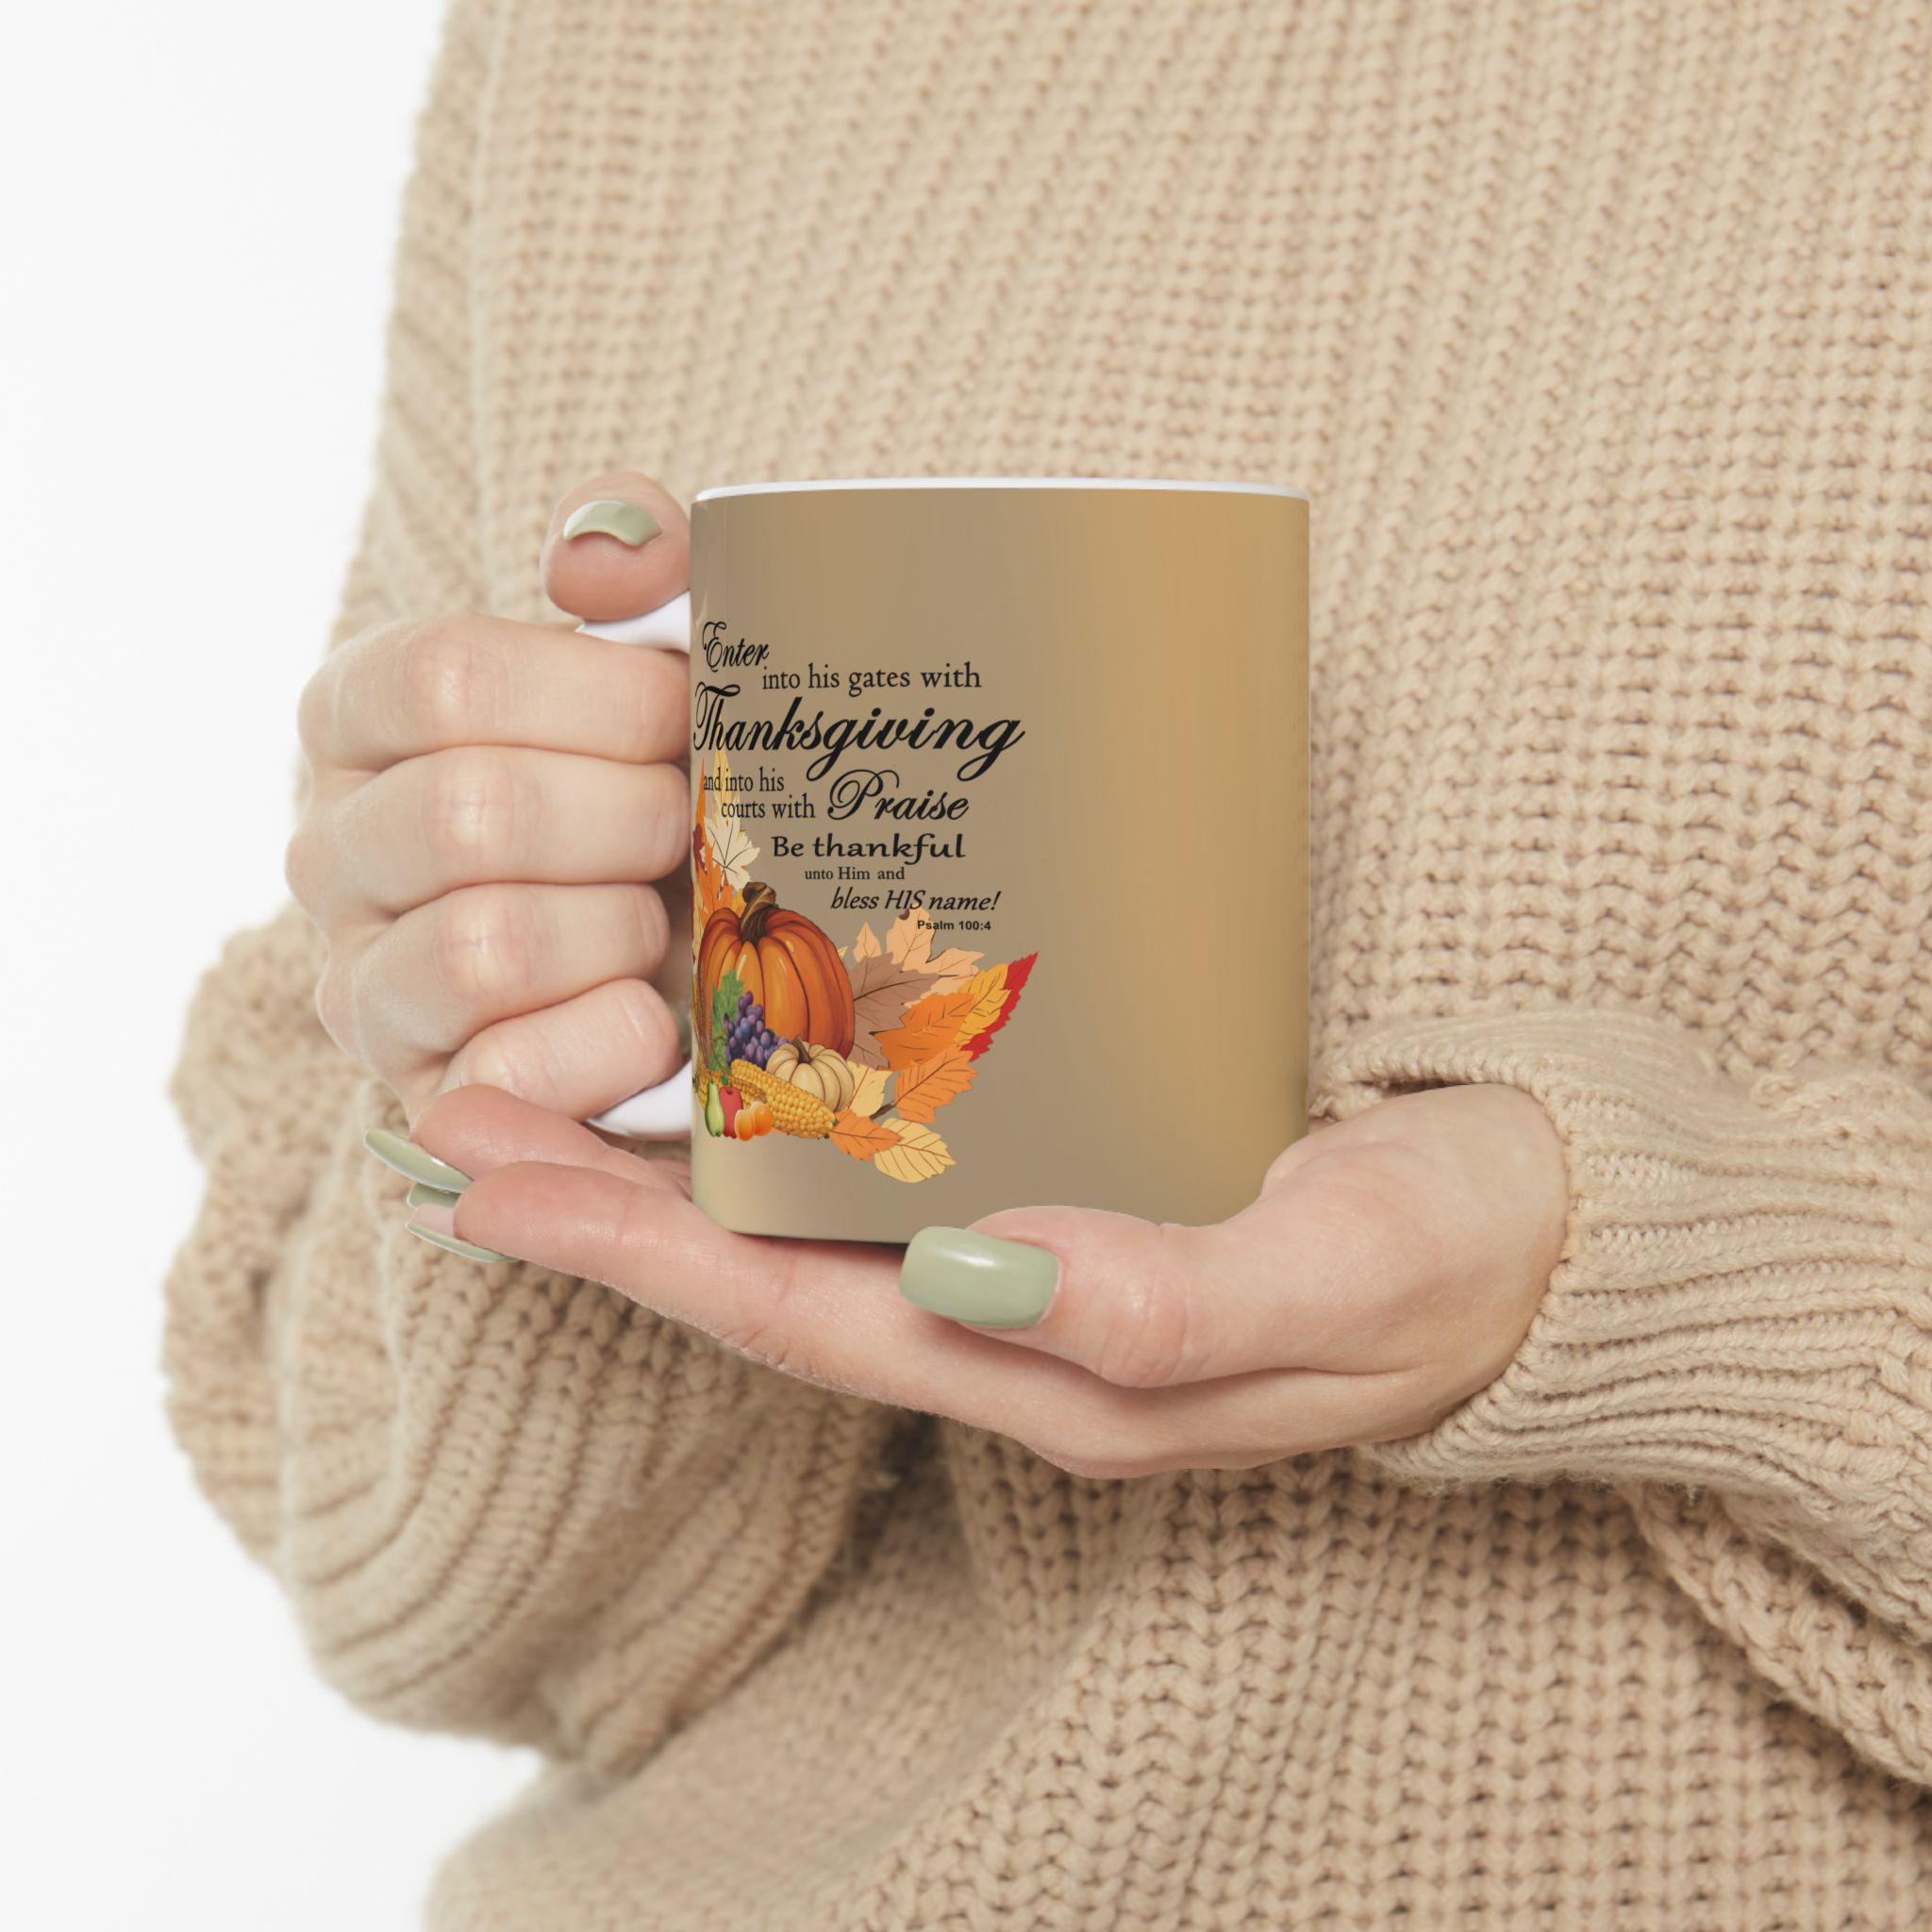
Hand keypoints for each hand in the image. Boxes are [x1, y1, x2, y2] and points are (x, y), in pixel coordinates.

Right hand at [288, 473, 692, 1121]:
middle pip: (470, 813)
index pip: (443, 678)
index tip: (685, 712)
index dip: (598, 697)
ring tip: (670, 919)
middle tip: (693, 825)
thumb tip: (594, 558)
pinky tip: (660, 1015)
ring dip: (622, 929)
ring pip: (483, 946)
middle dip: (630, 819)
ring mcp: (364, 985)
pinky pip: (507, 1074)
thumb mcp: (668, 654)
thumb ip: (640, 562)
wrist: (700, 952)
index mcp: (363, 717)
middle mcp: (332, 849)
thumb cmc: (671, 784)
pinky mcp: (425, 1098)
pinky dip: (614, 1040)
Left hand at [394, 1081, 1567, 1474]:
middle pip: (767, 1271)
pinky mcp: (1080, 1184)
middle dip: (603, 1204)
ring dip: (673, 1159)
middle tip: (450, 1114)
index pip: (798, 1315)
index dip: (634, 1254)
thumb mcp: (1344, 1276)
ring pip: (817, 1220)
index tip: (485, 1180)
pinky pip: (899, 1165)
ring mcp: (1041, 1260)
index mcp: (1056, 1367)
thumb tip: (983, 1274)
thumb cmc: (1460, 1254)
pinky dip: (795, 1119)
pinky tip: (745, 1050)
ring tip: (543, 1077)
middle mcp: (1019, 1324)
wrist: (1558, 1232)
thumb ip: (1170, 1298)